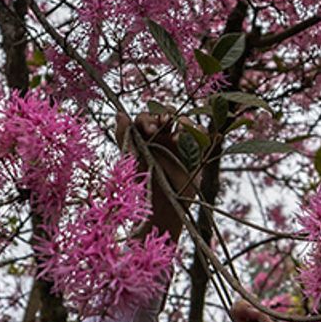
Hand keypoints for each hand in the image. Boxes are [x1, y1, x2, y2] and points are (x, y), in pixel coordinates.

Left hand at [118, 112, 199, 239]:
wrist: (160, 208)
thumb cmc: (141, 186)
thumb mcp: (130, 160)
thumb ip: (124, 137)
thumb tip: (119, 113)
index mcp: (144, 137)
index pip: (146, 118)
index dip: (147, 119)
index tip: (149, 131)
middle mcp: (162, 137)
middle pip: (166, 114)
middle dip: (166, 114)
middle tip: (165, 123)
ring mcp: (179, 143)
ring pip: (184, 122)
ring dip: (183, 121)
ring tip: (179, 132)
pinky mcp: (195, 152)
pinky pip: (200, 135)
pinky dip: (199, 131)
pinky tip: (195, 135)